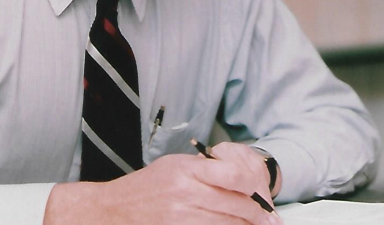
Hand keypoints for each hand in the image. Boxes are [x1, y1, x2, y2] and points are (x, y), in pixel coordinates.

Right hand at [43, 152, 281, 224]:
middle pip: (236, 204)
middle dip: (257, 214)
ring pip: (228, 223)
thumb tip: (235, 177)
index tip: (262, 195)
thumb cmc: (144, 186)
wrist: (114, 209)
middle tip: (269, 218)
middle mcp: (186, 192)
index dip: (253, 187)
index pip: (233, 175)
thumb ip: (203, 169)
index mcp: (187, 170)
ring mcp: (183, 215)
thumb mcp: (173, 166)